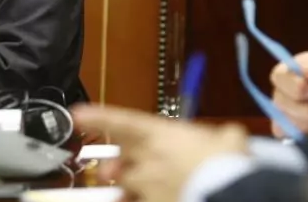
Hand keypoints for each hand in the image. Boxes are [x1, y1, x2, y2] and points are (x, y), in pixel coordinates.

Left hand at [72, 104, 247, 201]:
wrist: (231, 194)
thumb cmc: (226, 162)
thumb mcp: (230, 140)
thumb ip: (222, 136)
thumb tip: (230, 136)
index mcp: (162, 135)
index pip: (123, 122)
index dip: (99, 117)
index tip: (77, 115)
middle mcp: (150, 160)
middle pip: (120, 160)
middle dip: (113, 165)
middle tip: (109, 169)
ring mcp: (150, 188)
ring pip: (126, 188)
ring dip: (125, 189)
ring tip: (125, 193)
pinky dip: (138, 201)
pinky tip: (140, 200)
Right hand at [269, 51, 307, 137]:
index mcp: (297, 68)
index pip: (280, 75)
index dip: (297, 86)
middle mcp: (285, 88)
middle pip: (280, 100)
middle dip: (306, 109)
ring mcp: (283, 109)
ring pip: (284, 119)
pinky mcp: (285, 128)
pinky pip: (285, 133)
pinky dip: (304, 133)